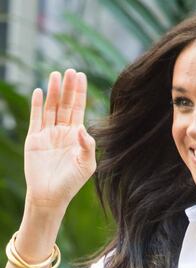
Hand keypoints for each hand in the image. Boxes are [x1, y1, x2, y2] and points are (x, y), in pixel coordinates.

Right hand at [24, 69, 95, 215]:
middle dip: (68, 88)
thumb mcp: (86, 164)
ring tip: (55, 75)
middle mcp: (63, 131)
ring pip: (51, 108)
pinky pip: (36, 118)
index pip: (79, 109)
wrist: (50, 195)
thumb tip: (82, 128)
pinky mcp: (35, 139)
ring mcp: (48, 134)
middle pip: (66, 104)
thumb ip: (87, 145)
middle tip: (70, 70)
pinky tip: (40, 92)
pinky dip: (37, 105)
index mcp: (77, 135)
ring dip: (54, 92)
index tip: (81, 76)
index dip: (80, 93)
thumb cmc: (72, 182)